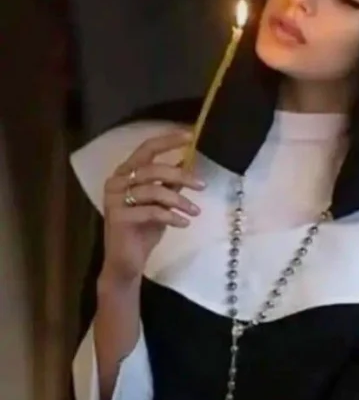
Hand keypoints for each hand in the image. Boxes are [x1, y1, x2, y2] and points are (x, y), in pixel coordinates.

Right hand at [100, 130, 204, 286]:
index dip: (168, 141)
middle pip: (152, 169)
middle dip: (181, 176)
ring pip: (154, 191)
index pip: (146, 149)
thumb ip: (169, 182)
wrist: (127, 262)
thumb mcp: (160, 202)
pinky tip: (184, 223)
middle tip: (203, 185)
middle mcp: (116, 182)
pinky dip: (172, 216)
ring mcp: (114, 200)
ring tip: (195, 212)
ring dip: (180, 201)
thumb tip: (186, 160)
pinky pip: (152, 211)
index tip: (191, 137)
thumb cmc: (143, 229)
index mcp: (125, 173)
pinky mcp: (118, 218)